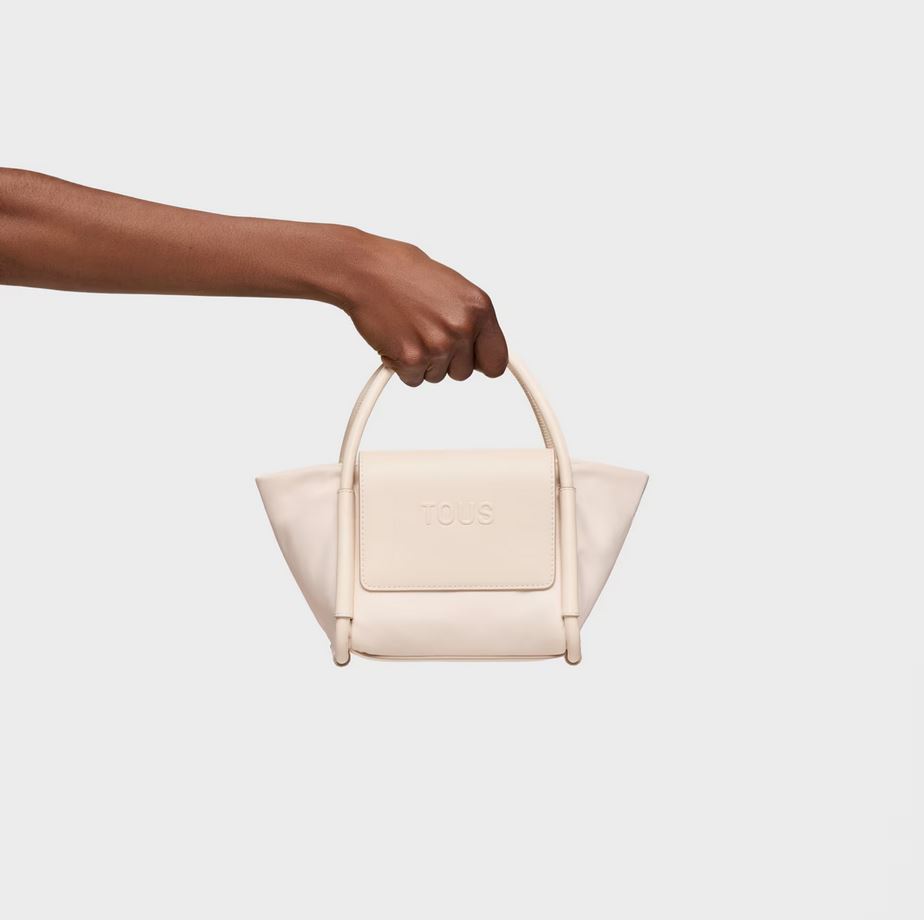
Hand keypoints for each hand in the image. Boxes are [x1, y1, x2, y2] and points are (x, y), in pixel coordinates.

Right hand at [338, 231, 507, 385]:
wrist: (364, 269)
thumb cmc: (402, 271)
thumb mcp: (452, 287)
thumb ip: (470, 317)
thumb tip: (481, 345)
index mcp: (479, 308)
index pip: (496, 360)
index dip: (480, 363)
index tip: (471, 361)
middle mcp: (463, 327)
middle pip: (463, 373)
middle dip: (445, 360)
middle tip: (424, 333)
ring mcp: (438, 345)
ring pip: (437, 376)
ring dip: (422, 361)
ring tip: (407, 329)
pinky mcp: (411, 358)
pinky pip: (413, 379)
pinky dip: (401, 366)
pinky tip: (394, 338)